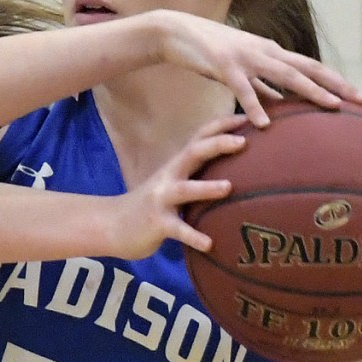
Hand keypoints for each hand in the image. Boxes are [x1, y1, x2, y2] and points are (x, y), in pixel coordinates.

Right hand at [112, 115, 247, 257]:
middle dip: (218, 144)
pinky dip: (193, 236)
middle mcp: (169, 177)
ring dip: (206, 188)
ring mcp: (161, 199)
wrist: (112, 224)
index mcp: (177, 166)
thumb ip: (194, 175)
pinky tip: (209, 244)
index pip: (200, 137)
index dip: (222, 125)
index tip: (248, 117)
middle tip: (244, 141)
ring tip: (228, 187)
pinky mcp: (156, 223)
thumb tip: (234, 172)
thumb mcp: (171, 184)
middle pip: (193, 153)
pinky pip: (177, 229)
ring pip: (185, 190)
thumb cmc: (151, 206)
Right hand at [149, 9, 361, 126]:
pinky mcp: (224, 65)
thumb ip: (261, 88)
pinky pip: (243, 89)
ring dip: (311, 91)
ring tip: (331, 107)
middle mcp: (265, 52)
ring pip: (285, 75)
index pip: (312, 67)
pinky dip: (255, 105)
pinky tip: (263, 124)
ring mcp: (246, 57)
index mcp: (271, 53)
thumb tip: (281, 106)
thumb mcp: (241, 71)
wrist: (176, 32)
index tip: (360, 97)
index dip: (337, 81)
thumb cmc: (208, 53)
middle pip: (309, 68)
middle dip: (338, 85)